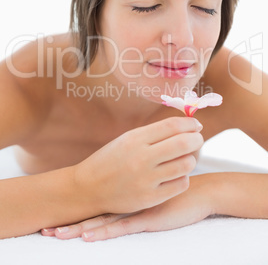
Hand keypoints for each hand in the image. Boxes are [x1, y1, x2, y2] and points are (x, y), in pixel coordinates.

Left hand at [41, 174, 213, 240]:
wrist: (198, 191)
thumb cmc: (174, 188)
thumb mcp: (150, 188)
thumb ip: (135, 189)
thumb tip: (122, 191)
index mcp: (124, 191)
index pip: (94, 201)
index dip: (73, 209)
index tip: (53, 216)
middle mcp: (125, 199)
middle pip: (91, 212)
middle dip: (68, 222)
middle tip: (45, 230)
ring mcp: (134, 209)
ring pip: (100, 221)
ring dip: (77, 229)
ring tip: (56, 235)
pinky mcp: (146, 218)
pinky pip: (121, 227)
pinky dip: (103, 232)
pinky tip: (89, 236)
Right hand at [73, 117, 202, 214]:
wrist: (88, 188)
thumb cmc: (111, 160)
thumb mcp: (127, 140)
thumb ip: (154, 133)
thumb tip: (186, 126)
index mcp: (135, 139)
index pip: (172, 125)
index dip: (189, 123)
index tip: (195, 124)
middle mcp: (141, 158)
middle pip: (183, 143)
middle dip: (197, 138)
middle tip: (197, 139)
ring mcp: (146, 180)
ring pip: (186, 164)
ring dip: (190, 159)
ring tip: (185, 158)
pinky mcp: (150, 199)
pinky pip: (180, 184)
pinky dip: (183, 177)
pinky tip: (176, 175)